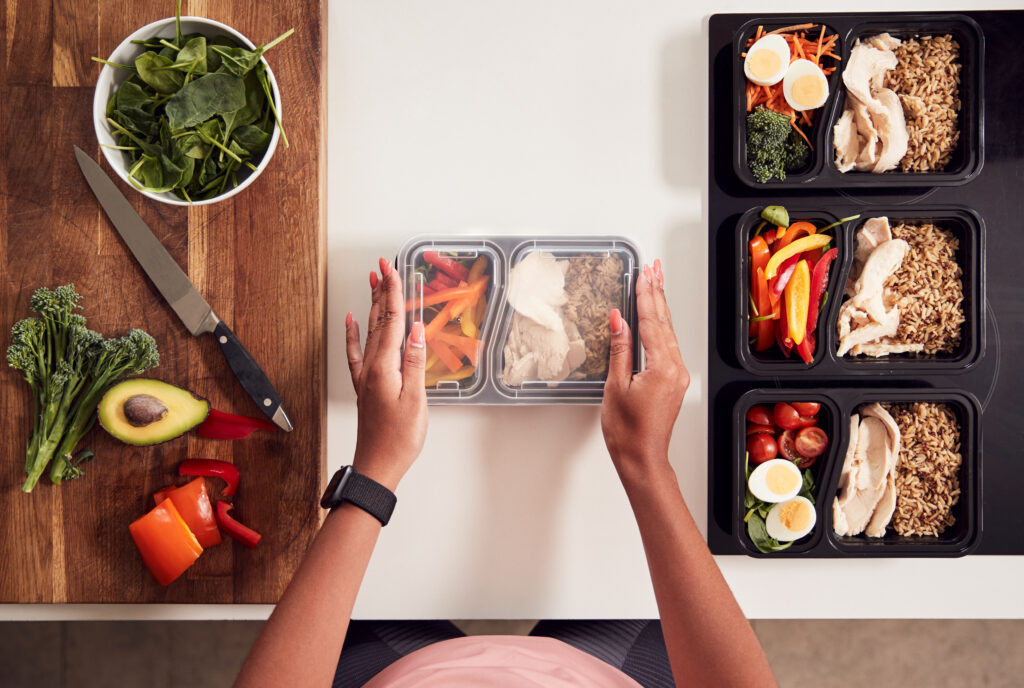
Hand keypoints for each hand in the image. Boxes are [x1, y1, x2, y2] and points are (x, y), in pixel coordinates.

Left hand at [345, 258, 427, 490]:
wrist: (377, 466)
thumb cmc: (399, 440)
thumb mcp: (415, 400)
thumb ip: (414, 362)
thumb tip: (416, 329)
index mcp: (384, 368)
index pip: (392, 322)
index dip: (394, 294)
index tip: (393, 270)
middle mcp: (371, 368)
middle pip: (378, 321)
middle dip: (382, 291)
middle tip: (382, 266)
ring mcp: (366, 377)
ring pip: (369, 332)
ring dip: (372, 306)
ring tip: (372, 283)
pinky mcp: (365, 386)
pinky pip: (356, 352)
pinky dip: (354, 334)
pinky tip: (353, 322)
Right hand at [601, 259, 688, 478]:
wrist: (642, 459)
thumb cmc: (627, 432)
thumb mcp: (616, 386)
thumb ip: (620, 349)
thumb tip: (619, 319)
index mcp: (663, 368)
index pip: (652, 322)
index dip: (646, 296)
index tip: (642, 274)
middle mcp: (676, 369)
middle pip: (665, 322)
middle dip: (657, 293)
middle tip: (653, 268)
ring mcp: (677, 375)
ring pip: (668, 332)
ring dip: (660, 306)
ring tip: (656, 283)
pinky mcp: (674, 381)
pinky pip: (668, 345)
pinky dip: (661, 325)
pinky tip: (656, 316)